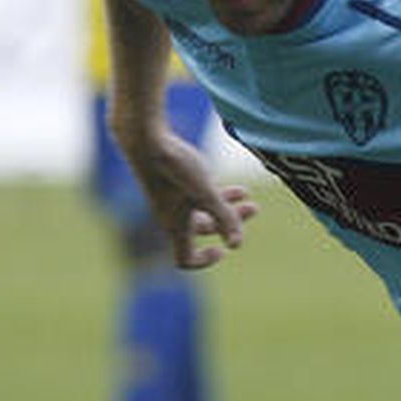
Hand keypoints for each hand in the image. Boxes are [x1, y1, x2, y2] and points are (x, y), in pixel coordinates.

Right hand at [130, 132, 258, 268]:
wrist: (145, 140)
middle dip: (231, 223)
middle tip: (254, 209)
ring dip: (228, 207)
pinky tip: (237, 187)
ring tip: (248, 196)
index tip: (222, 249)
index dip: (204, 260)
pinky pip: (199, 196)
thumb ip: (224, 218)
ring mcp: (172, 200)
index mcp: (175, 226)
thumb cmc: (175, 169)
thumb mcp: (206, 194)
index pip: (184, 259)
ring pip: (204, 210)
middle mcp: (172, 217)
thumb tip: (236, 245)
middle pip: (204, 230)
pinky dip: (217, 194)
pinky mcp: (174, 183)